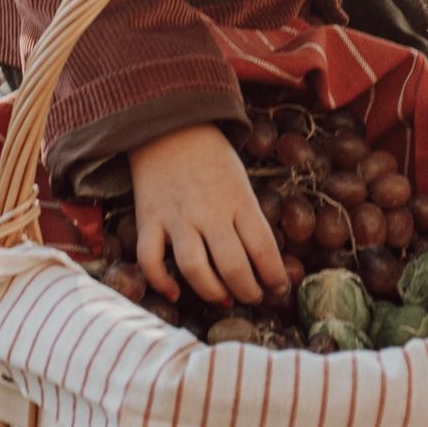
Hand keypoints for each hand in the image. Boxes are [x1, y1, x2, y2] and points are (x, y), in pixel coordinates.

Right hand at [129, 123, 287, 305]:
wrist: (170, 128)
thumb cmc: (213, 159)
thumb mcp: (241, 183)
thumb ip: (248, 219)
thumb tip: (262, 263)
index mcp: (239, 201)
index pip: (264, 249)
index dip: (275, 277)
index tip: (279, 289)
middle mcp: (210, 212)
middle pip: (233, 267)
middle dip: (248, 292)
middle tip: (253, 297)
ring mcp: (177, 217)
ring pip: (195, 269)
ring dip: (212, 293)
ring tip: (223, 299)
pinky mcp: (148, 219)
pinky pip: (150, 260)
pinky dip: (161, 283)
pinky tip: (176, 292)